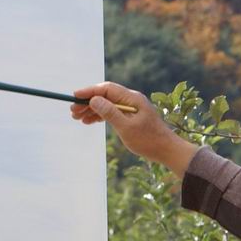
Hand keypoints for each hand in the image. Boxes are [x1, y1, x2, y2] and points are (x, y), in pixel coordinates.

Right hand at [70, 81, 197, 175]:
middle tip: (72, 111)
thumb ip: (110, 113)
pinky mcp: (132, 117)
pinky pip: (113, 113)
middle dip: (88, 102)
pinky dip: (101, 116)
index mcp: (131, 99)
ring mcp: (131, 108)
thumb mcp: (126, 128)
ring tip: (77, 118)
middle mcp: (131, 100)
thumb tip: (94, 100)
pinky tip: (90, 121)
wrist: (167, 151)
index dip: (89, 92)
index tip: (74, 97)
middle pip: (105, 96)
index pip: (106, 89)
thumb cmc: (149, 140)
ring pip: (107, 105)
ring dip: (92, 110)